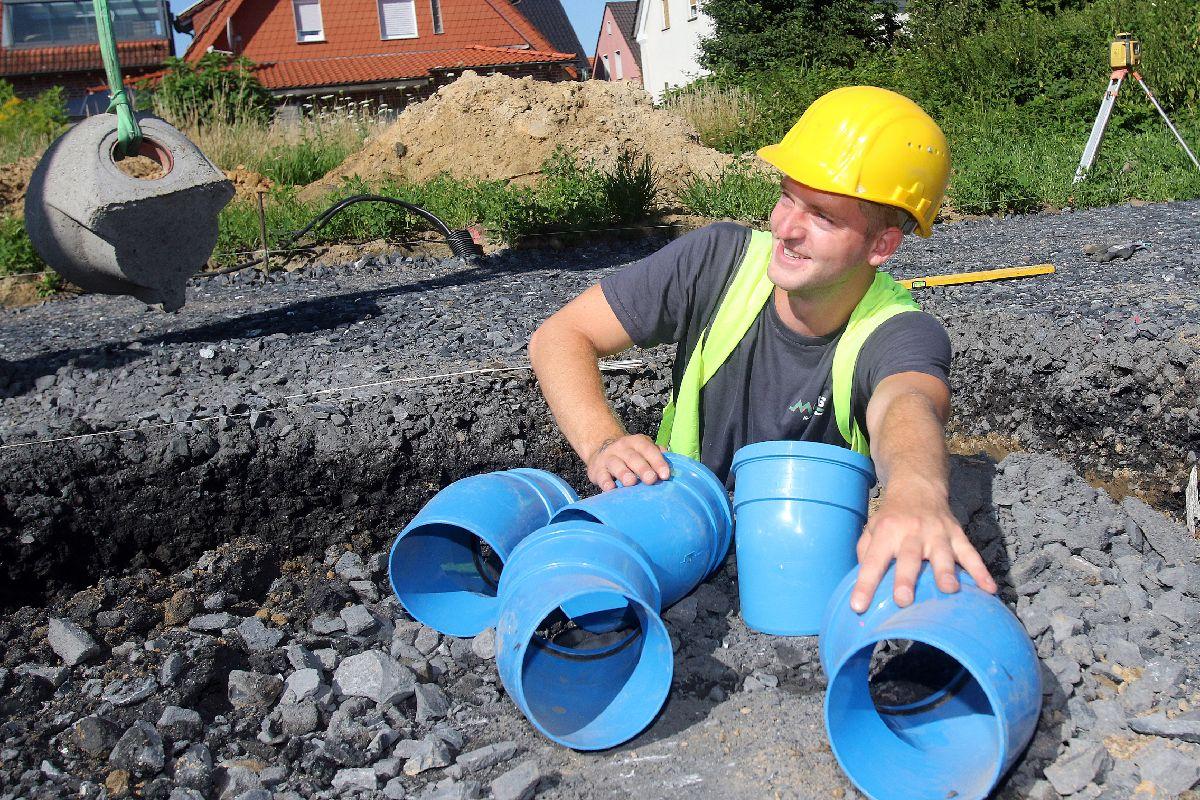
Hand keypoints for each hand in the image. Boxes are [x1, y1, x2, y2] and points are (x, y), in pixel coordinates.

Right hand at [586, 434, 670, 490]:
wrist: (600, 450)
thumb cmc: (630, 454)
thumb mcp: (643, 449)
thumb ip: (657, 455)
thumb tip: (673, 463)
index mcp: (637, 442)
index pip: (648, 450)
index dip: (658, 462)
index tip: (665, 475)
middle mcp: (622, 448)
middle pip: (633, 458)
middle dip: (643, 469)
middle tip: (651, 479)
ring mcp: (608, 458)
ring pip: (616, 465)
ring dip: (624, 473)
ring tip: (631, 483)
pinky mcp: (597, 470)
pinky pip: (602, 476)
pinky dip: (605, 482)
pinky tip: (611, 488)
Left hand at [850, 483, 996, 612]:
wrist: (919, 487)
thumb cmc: (892, 517)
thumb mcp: (872, 529)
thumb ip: (865, 554)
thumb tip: (861, 585)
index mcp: (886, 531)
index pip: (872, 560)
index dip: (865, 584)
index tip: (858, 606)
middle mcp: (911, 531)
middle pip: (909, 556)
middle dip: (906, 578)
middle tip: (903, 600)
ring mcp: (937, 533)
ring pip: (942, 553)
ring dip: (946, 571)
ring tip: (949, 590)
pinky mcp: (957, 534)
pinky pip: (970, 553)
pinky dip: (981, 571)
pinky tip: (989, 588)